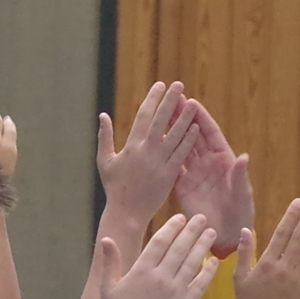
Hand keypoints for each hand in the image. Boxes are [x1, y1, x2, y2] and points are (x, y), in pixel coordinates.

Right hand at [96, 82, 198, 228]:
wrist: (126, 213)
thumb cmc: (114, 187)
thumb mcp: (105, 161)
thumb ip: (105, 137)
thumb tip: (103, 115)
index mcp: (131, 146)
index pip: (144, 116)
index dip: (153, 99)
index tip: (160, 85)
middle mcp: (146, 151)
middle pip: (161, 121)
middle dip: (170, 101)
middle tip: (179, 85)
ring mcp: (159, 163)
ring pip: (175, 136)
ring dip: (184, 118)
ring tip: (193, 102)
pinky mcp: (170, 175)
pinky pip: (181, 154)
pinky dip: (189, 140)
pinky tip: (197, 127)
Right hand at [97, 213, 219, 298]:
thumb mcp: (108, 287)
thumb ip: (110, 262)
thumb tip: (106, 239)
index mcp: (141, 270)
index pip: (160, 241)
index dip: (172, 227)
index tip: (181, 217)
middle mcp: (160, 277)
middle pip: (180, 248)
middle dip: (192, 230)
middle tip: (202, 218)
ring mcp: (175, 291)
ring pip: (192, 263)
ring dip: (203, 246)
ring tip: (212, 233)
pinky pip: (200, 284)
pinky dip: (208, 271)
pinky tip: (214, 261)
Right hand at [172, 101, 254, 256]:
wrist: (227, 235)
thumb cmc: (241, 213)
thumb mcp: (242, 194)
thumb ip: (240, 177)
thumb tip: (244, 157)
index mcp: (224, 160)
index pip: (210, 133)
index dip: (201, 118)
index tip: (191, 102)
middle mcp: (207, 163)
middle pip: (193, 135)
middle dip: (183, 117)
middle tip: (171, 100)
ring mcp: (194, 173)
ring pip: (180, 147)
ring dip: (171, 131)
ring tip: (158, 114)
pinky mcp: (182, 186)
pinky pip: (171, 166)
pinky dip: (163, 154)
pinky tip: (151, 142)